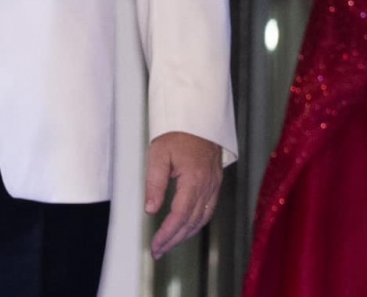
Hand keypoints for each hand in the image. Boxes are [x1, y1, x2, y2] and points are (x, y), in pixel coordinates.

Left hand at [145, 131, 222, 257]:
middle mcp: (207, 185)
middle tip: (159, 250)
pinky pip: (209, 209)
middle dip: (174, 240)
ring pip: (202, 218)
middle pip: (192, 222)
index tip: (155, 245)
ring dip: (186, 234)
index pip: (180, 216)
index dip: (167, 234)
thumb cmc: (177, 132)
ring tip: (170, 243)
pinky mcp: (216, 182)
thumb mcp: (159, 154)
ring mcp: (214, 184)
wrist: (198, 116)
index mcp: (194, 179)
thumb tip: (151, 209)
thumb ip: (155, 183)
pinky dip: (197, 223)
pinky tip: (187, 227)